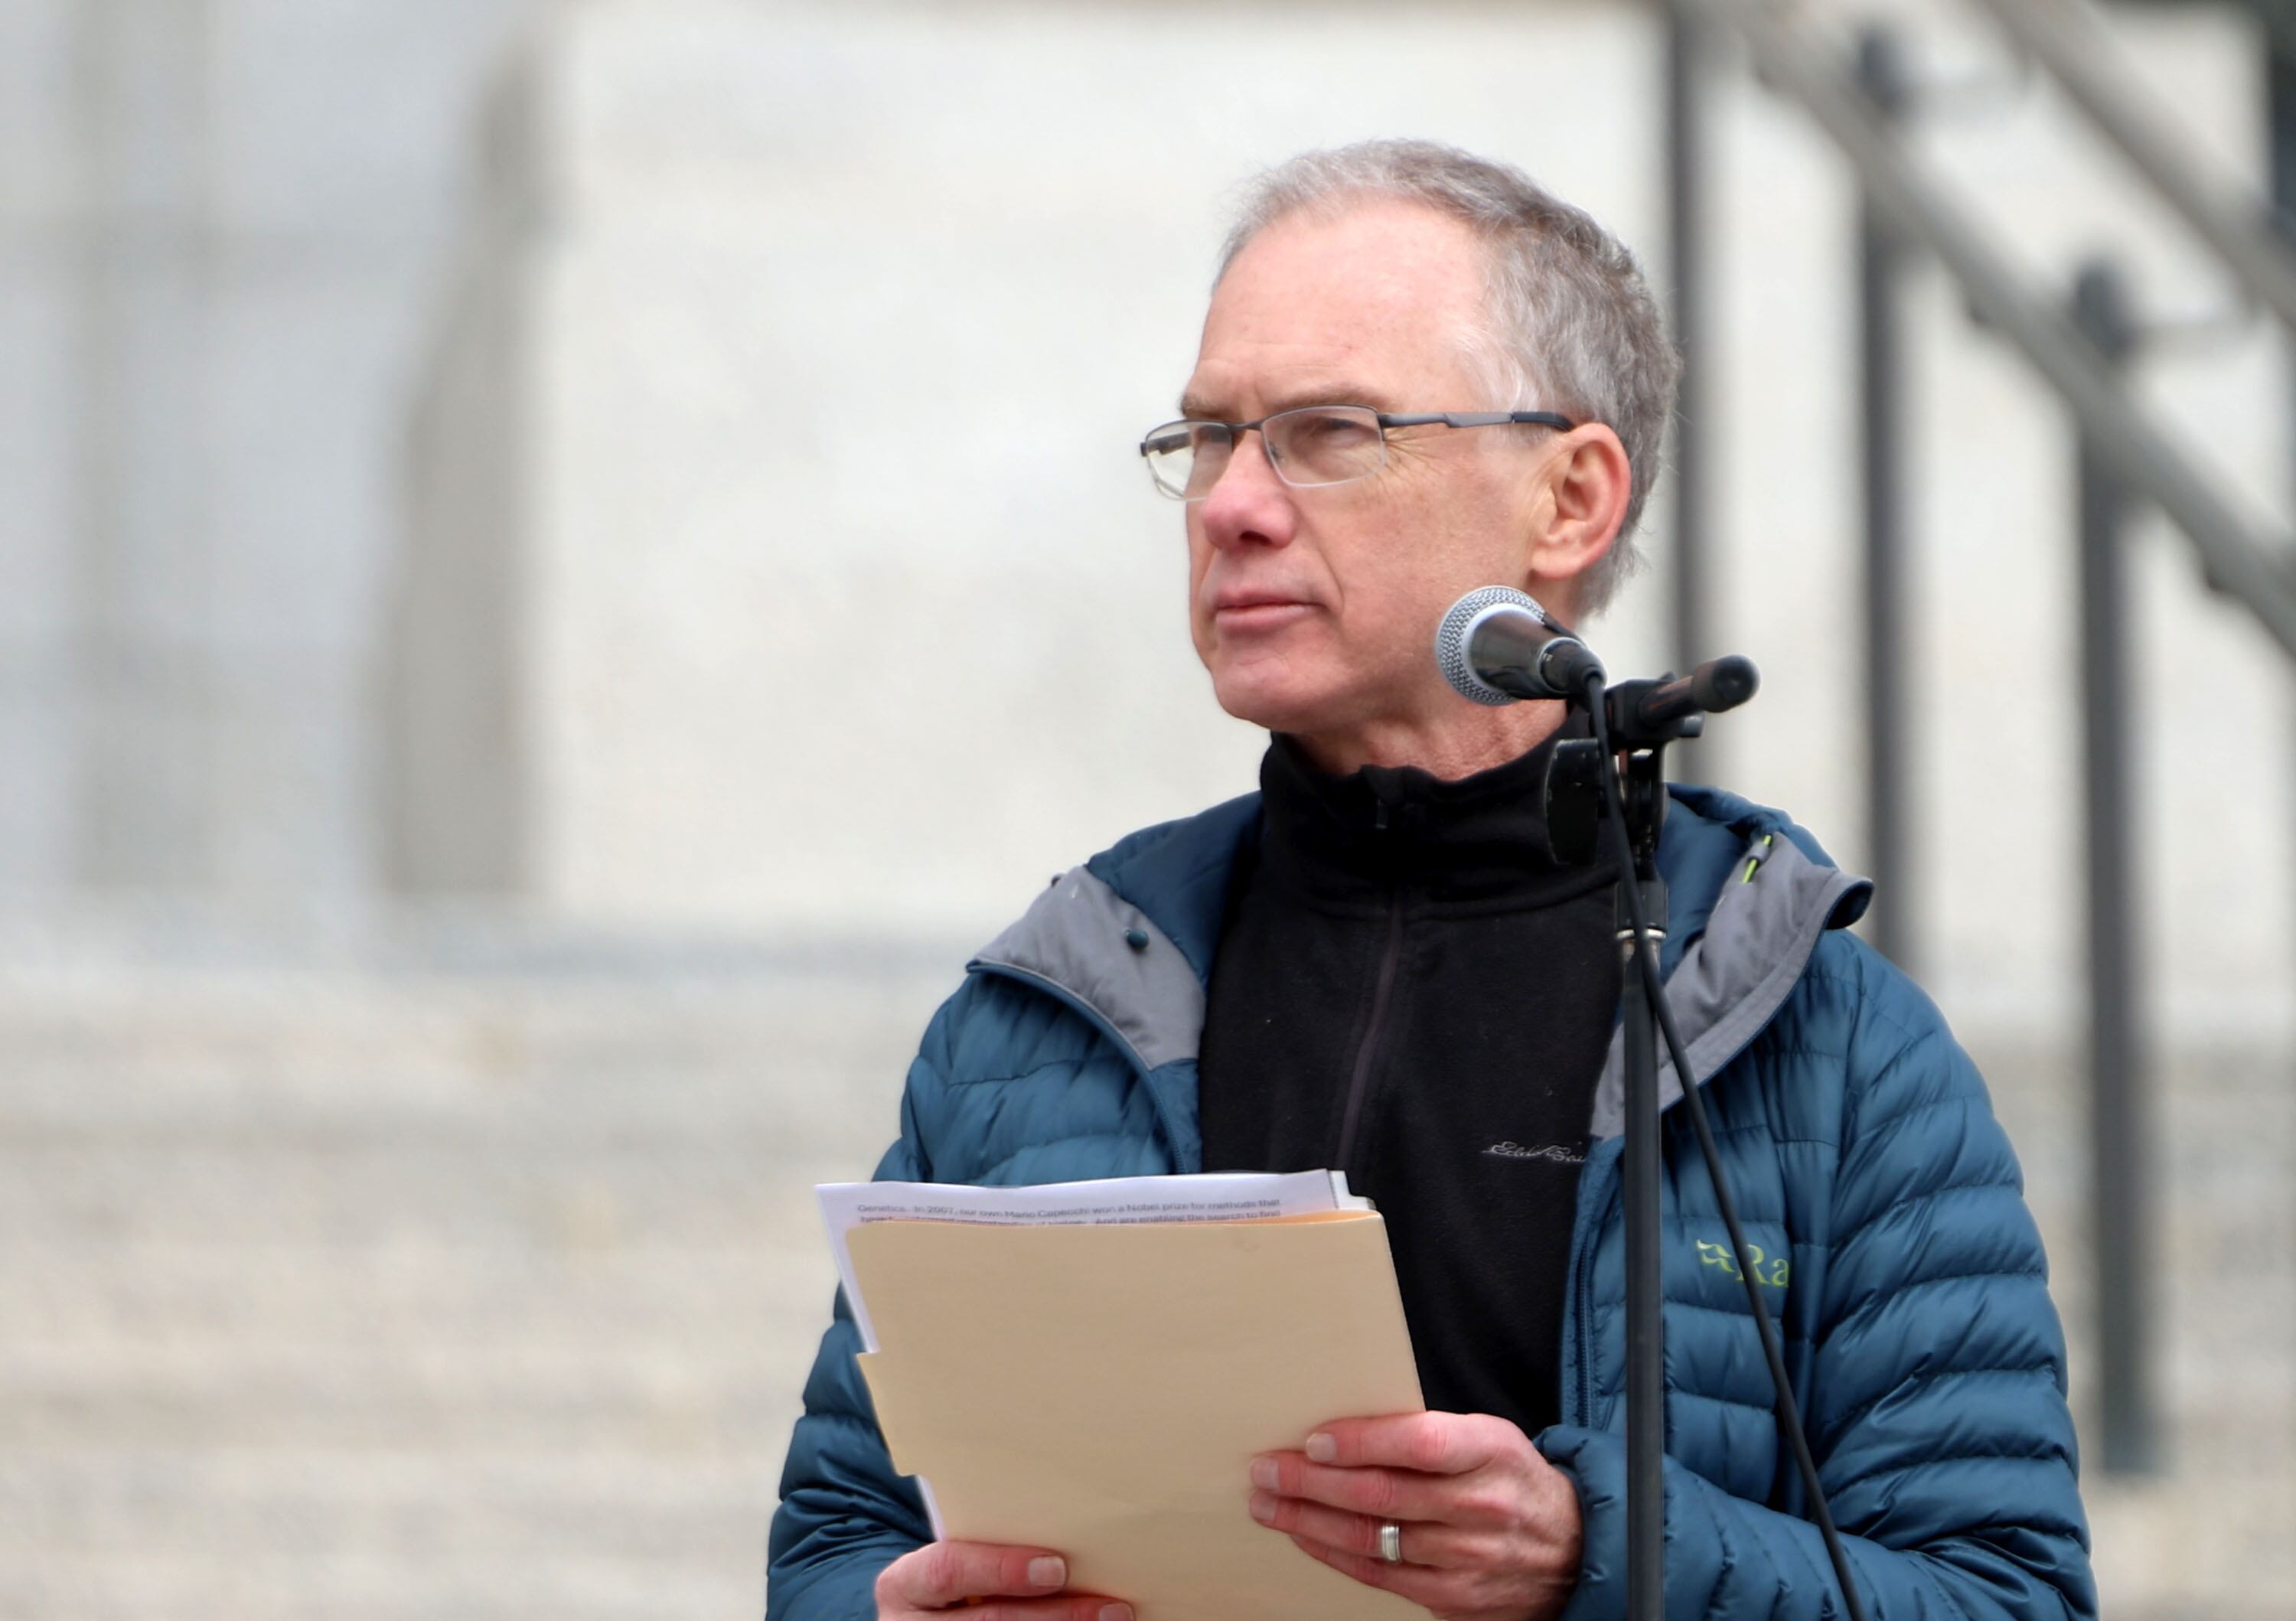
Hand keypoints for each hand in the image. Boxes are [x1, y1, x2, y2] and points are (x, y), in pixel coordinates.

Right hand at [874, 1541, 1131, 1620]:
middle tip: (1107, 1606)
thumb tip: (1067, 1543)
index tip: (1057, 1567)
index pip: (948, 1570)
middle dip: (1054, 1615)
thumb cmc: (951, 1581)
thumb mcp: (953, 1561)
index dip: (1001, 1569)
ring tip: (1110, 1620)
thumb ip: (988, 1549)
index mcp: (904, 1585)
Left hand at [1246, 1412, 1581, 1620]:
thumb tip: (1344, 1429)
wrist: (1570, 1550)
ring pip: (1372, 1539)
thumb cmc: (1510, 1478)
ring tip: (1268, 1503)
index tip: (1312, 1440)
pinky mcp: (1454, 1598)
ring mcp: (1468, 1560)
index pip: (1419, 1444)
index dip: (1362, 1442)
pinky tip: (1305, 1536)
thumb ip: (1428, 1433)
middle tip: (1265, 1470)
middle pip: (1382, 1495)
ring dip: (1309, 1521)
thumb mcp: (1487, 1437)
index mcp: (1490, 1452)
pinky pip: (1381, 1576)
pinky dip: (1335, 1554)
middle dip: (1312, 1483)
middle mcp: (1480, 1508)